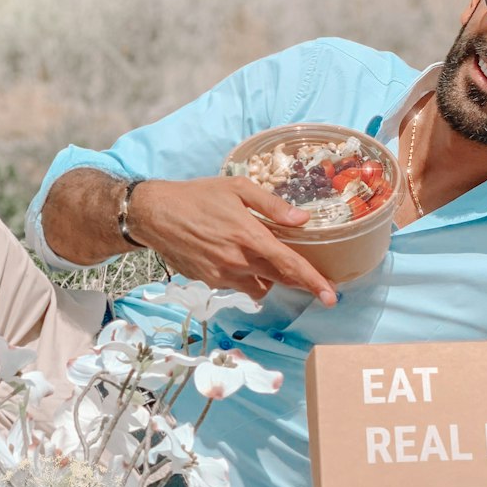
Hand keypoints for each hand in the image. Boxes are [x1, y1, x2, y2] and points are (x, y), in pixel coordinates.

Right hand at [129, 177, 338, 304]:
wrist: (154, 214)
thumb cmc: (198, 196)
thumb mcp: (238, 190)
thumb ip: (272, 206)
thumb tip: (302, 220)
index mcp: (249, 237)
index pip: (289, 265)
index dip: (314, 282)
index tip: (332, 297)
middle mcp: (237, 261)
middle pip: (280, 280)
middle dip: (300, 284)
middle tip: (316, 284)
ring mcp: (222, 275)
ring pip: (259, 286)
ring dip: (269, 277)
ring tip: (265, 257)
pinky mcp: (209, 281)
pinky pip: (238, 285)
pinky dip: (246, 276)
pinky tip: (238, 256)